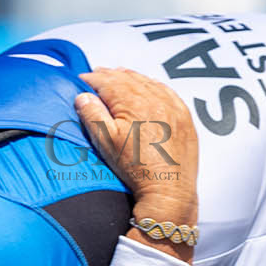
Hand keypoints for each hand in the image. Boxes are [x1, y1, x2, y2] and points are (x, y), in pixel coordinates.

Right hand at [75, 68, 199, 260]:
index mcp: (134, 102)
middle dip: (110, 75)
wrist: (169, 191)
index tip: (81, 79)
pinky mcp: (184, 117)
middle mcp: (156, 99)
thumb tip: (83, 96)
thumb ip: (93, 115)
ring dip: (130, 78)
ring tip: (118, 76)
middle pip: (128, 78)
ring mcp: (173, 106)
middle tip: (97, 74)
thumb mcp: (106, 142)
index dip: (92, 79)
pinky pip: (167, 91)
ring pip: (148, 82)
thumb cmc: (136, 169)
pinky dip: (153, 86)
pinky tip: (147, 87)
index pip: (108, 82)